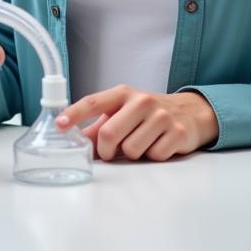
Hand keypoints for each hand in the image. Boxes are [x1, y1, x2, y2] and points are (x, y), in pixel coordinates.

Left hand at [56, 86, 218, 161]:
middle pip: (109, 134)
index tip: (60, 125)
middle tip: (110, 152)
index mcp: (123, 93)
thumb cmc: (147, 114)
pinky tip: (158, 145)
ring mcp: (161, 116)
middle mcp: (142, 101)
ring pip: (131, 150)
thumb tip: (75, 142)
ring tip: (141, 143)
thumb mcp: (123, 112)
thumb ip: (98, 127)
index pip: (93, 102)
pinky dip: (152, 157)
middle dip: (105, 150)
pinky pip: (153, 157)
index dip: (75, 114)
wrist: (190, 112)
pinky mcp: (177, 133)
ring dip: (132, 154)